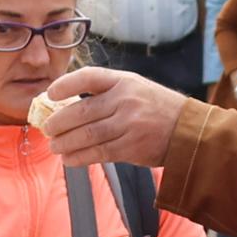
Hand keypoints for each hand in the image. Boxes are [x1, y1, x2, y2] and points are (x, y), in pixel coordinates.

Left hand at [35, 64, 185, 166]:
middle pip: (81, 112)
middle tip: (47, 129)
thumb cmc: (155, 107)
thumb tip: (66, 105)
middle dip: (59, 123)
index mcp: (124, 81)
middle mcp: (125, 101)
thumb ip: (105, 92)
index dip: (65, 85)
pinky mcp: (131, 148)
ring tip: (55, 146)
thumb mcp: (134, 87)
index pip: (88, 78)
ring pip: (87, 135)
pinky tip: (69, 159)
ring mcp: (129, 125)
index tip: (50, 94)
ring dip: (65, 143)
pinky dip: (79, 157)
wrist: (188, 130)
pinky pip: (98, 153)